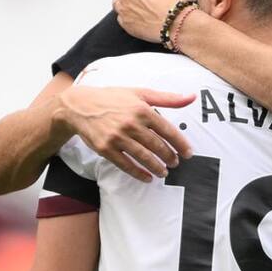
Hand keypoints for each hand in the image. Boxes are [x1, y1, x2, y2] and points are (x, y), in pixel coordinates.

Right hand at [60, 84, 194, 181]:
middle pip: (157, 145)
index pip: (168, 130)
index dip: (180, 144)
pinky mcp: (106, 149)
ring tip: (164, 172)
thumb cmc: (113, 98)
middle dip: (170, 157)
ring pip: (143, 157)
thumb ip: (167, 98)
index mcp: (142, 109)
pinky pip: (125, 165)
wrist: (80, 106)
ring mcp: (117, 137)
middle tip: (176, 163)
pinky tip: (147, 177)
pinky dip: (138, 173)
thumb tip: (191, 97)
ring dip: (157, 167)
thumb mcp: (140, 93)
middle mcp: (131, 124)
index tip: (188, 153)